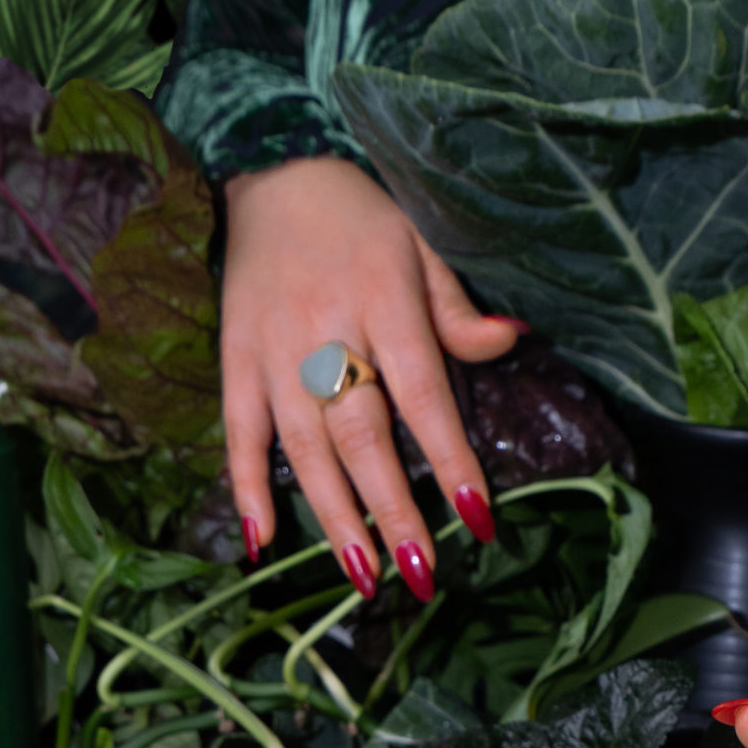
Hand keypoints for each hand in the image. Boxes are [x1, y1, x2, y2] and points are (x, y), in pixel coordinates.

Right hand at [220, 157, 521, 596]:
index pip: (423, 396)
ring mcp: (273, 351)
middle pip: (361, 434)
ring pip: (303, 446)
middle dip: (392, 509)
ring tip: (363, 576)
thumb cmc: (363, 219)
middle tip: (420, 573)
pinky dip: (246, 486)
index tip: (478, 518)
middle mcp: (325, 332)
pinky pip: (238, 431)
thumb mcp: (422, 246)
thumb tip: (513, 342)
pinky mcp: (235, 360)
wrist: (272, 172)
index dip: (451, 460)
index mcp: (383, 301)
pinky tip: (264, 540)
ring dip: (333, 515)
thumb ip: (458, 309)